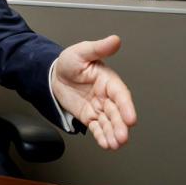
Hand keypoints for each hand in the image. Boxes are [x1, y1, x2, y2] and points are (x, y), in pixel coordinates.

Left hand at [51, 35, 136, 149]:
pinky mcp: (89, 116)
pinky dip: (102, 136)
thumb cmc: (70, 62)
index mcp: (108, 80)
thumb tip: (115, 40)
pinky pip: (97, 127)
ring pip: (109, 122)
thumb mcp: (82, 52)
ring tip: (116, 144)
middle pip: (116, 112)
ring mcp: (98, 107)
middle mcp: (106, 95)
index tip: (131, 118)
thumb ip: (98, 48)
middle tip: (123, 136)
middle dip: (120, 125)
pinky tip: (107, 145)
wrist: (54, 74)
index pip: (120, 94)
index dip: (126, 106)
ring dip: (113, 133)